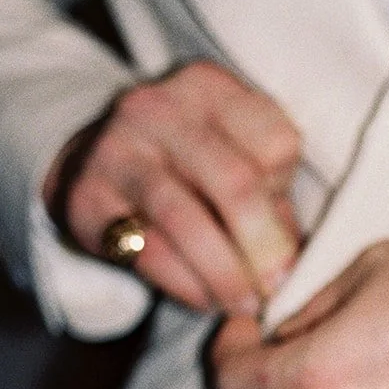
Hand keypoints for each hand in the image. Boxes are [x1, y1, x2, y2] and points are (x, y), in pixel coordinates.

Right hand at [44, 59, 301, 313]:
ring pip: (186, 219)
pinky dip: (185, 283)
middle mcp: (159, 107)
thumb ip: (270, 196)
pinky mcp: (87, 197)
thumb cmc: (185, 167)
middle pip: (234, 182)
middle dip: (264, 246)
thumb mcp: (232, 157)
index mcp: (209, 86)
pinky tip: (205, 299)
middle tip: (277, 287)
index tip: (287, 230)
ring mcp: (116, 148)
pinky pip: (147, 249)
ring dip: (224, 273)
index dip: (288, 194)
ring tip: (244, 302)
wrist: (91, 166)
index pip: (276, 140)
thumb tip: (301, 263)